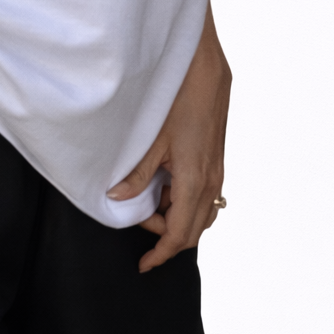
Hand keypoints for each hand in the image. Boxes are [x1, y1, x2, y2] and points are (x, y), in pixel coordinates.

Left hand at [107, 3, 230, 272]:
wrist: (206, 69)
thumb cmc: (180, 98)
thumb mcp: (152, 139)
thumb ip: (137, 174)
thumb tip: (116, 198)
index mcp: (194, 180)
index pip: (180, 234)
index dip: (162, 254)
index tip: (144, 264)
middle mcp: (211, 181)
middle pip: (194, 230)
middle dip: (166, 236)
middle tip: (138, 221)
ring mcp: (216, 171)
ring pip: (202, 214)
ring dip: (176, 218)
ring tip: (149, 203)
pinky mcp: (216, 161)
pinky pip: (205, 196)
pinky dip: (185, 202)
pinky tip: (165, 186)